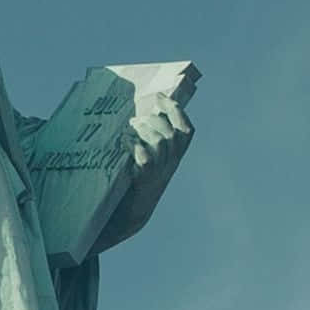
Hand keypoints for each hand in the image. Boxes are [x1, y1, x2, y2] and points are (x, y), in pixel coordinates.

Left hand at [96, 76, 194, 252]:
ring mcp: (160, 172)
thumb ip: (152, 138)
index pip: (186, 130)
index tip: (160, 96)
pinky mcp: (145, 179)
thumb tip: (144, 111)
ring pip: (160, 142)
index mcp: (176, 156)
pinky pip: (144, 156)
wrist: (131, 212)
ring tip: (129, 130)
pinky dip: (134, 145)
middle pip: (172, 133)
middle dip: (154, 120)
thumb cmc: (138, 180)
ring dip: (143, 130)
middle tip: (136, 119)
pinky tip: (123, 142)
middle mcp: (172, 163)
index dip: (176, 111)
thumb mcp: (152, 158)